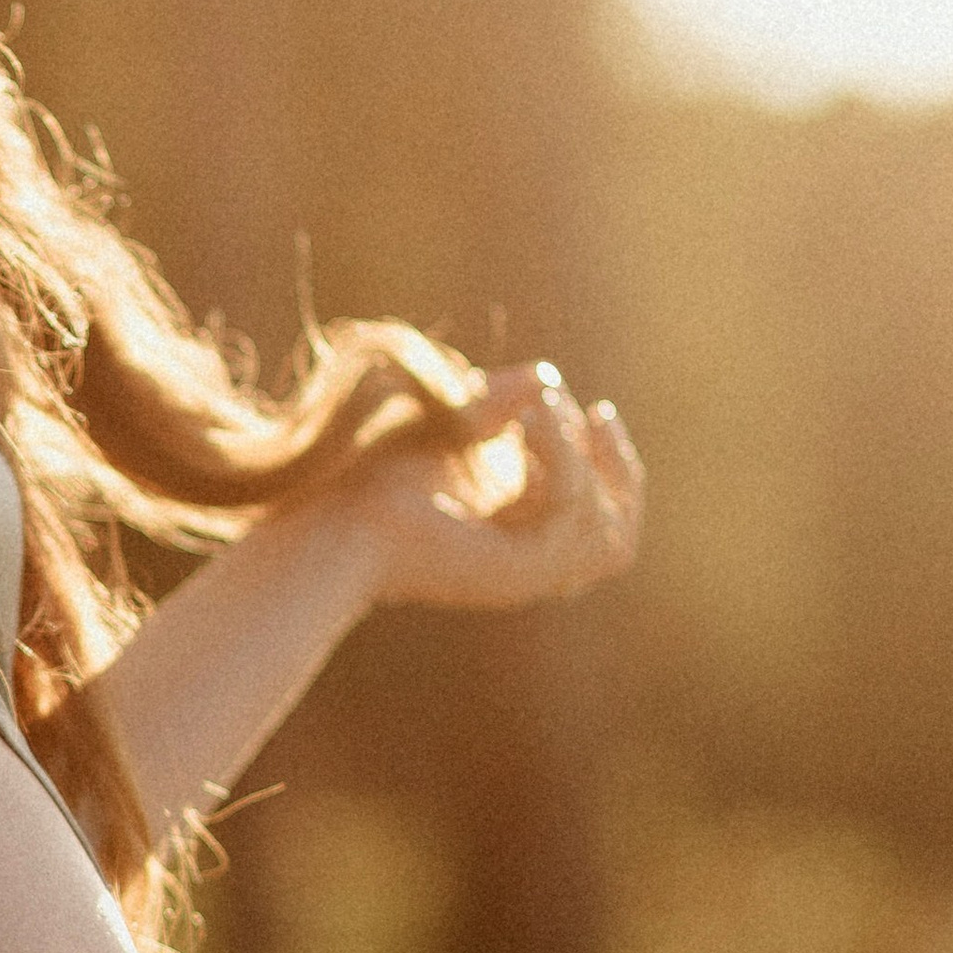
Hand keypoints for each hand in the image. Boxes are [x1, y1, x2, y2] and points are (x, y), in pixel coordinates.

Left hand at [343, 362, 642, 615]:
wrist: (334, 520)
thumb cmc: (373, 477)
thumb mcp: (450, 427)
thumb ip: (497, 407)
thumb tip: (539, 374)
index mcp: (517, 544)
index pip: (602, 521)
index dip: (614, 467)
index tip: (594, 408)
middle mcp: (529, 571)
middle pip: (619, 539)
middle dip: (616, 467)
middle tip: (592, 411)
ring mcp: (527, 578)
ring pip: (606, 526)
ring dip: (581, 454)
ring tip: (539, 409)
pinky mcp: (520, 573)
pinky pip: (572, 514)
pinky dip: (561, 458)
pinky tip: (530, 419)